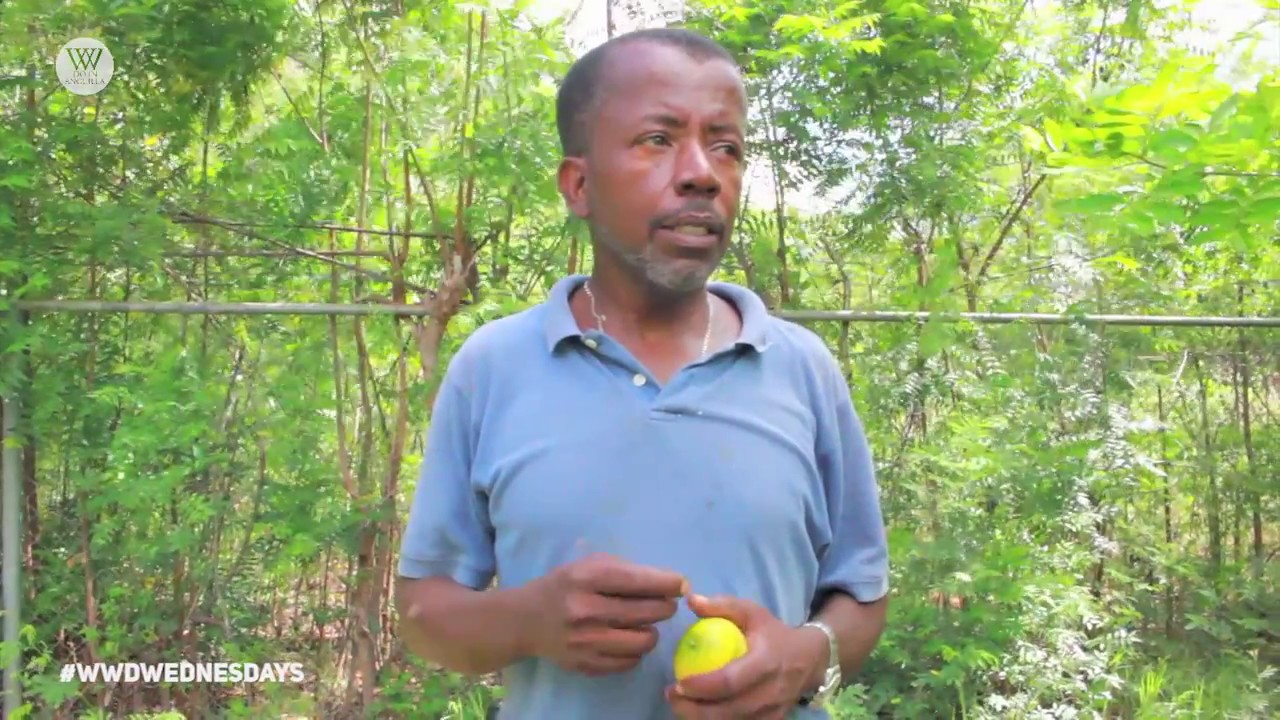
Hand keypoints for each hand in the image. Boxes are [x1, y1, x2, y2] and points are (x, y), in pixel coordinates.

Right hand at [524, 551, 686, 676]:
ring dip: (652, 631)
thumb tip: (671, 583)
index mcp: (587, 578)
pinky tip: (628, 639)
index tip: (682, 584)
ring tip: (645, 623)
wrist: (525, 620)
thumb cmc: (564, 585)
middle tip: (666, 604)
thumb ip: (625, 571)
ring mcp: (586, 641)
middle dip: (665, 607)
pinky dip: (636, 651)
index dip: (667, 583)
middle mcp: (586, 610)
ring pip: (643, 640)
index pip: (638, 581)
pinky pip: (630, 662)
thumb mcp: (588, 565)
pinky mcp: (587, 664)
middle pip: (647, 611)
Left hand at [665, 593, 827, 719]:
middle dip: (695, 710)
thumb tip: (691, 600)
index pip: (731, 681)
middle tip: (672, 697)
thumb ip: (722, 606)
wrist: (810, 659)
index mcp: (766, 662)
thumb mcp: (752, 612)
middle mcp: (772, 692)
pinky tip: (699, 713)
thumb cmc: (773, 633)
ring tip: (680, 705)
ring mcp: (773, 712)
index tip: (678, 683)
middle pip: (729, 711)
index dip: (702, 686)